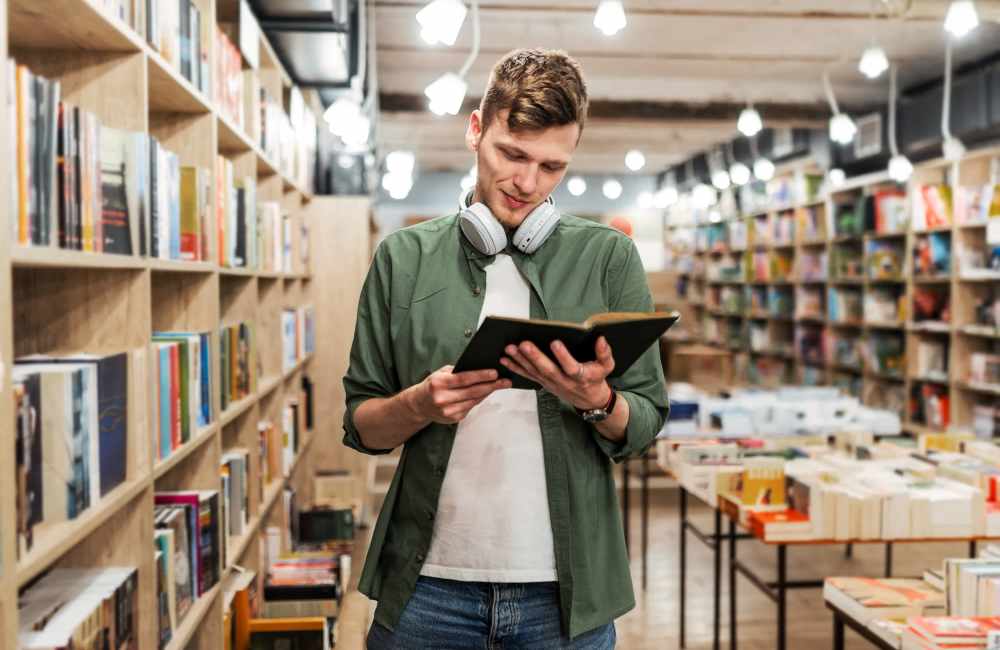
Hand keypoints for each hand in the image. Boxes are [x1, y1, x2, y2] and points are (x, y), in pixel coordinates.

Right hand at [411, 365, 510, 423]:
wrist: (419, 405)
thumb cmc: (433, 385)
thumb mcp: (441, 373)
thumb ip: (458, 371)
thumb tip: (480, 369)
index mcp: (439, 384)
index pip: (464, 379)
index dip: (481, 376)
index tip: (494, 373)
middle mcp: (442, 398)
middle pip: (472, 391)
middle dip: (491, 385)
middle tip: (505, 381)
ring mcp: (448, 410)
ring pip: (474, 400)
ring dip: (488, 392)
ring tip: (499, 385)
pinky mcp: (453, 418)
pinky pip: (471, 407)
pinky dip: (479, 399)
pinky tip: (486, 393)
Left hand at [500, 337, 614, 410]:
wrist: (590, 400)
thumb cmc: (596, 379)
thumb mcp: (607, 367)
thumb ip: (605, 353)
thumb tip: (601, 339)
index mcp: (581, 376)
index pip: (571, 367)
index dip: (563, 356)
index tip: (555, 342)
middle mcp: (564, 381)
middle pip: (548, 370)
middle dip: (534, 357)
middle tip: (523, 344)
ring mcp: (552, 383)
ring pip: (535, 372)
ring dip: (521, 361)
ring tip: (509, 349)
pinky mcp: (544, 383)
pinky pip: (528, 376)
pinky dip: (515, 367)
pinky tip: (505, 359)